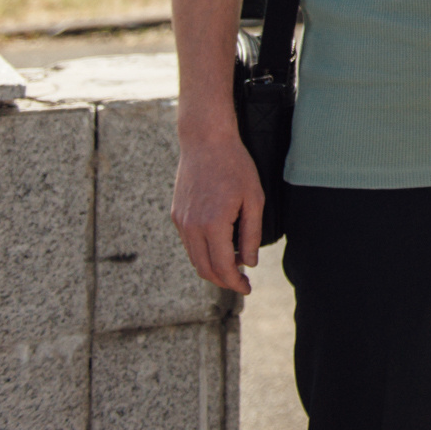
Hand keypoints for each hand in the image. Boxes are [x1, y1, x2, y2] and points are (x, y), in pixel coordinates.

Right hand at [170, 131, 263, 293]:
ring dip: (212, 268)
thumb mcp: (253, 198)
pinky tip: (220, 247)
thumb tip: (249, 263)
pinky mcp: (177, 215)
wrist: (205, 141)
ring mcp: (181, 221)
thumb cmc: (235, 166)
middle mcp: (192, 227)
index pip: (223, 267)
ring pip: (194, 259)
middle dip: (223, 281)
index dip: (235, 283)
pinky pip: (189, 244)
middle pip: (205, 269)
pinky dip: (203, 253)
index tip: (247, 288)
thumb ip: (251, 234)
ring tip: (233, 266)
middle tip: (241, 283)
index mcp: (213, 224)